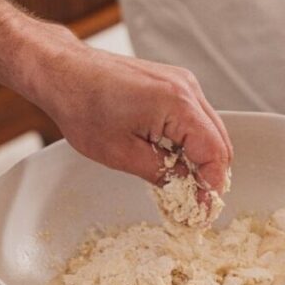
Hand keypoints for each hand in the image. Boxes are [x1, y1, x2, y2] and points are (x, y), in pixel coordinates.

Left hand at [20, 23, 232, 198]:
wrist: (65, 72)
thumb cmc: (84, 107)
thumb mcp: (121, 154)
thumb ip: (160, 173)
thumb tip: (183, 189)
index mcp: (178, 104)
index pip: (214, 153)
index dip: (213, 187)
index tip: (205, 211)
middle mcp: (186, 88)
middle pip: (219, 141)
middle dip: (211, 175)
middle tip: (197, 205)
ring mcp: (181, 83)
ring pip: (209, 130)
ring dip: (201, 159)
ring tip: (184, 186)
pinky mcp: (172, 83)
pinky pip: (194, 118)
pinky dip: (191, 141)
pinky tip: (173, 160)